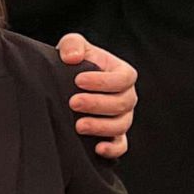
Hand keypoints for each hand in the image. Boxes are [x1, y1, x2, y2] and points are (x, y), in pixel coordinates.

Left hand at [57, 33, 136, 159]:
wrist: (67, 84)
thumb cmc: (74, 63)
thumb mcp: (73, 46)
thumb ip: (73, 44)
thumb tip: (73, 57)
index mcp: (123, 74)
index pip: (123, 79)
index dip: (103, 81)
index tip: (78, 80)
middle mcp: (127, 97)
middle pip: (122, 103)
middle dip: (97, 104)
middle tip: (73, 102)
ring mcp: (123, 117)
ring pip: (121, 125)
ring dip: (100, 127)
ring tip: (78, 125)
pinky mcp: (114, 136)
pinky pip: (121, 146)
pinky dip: (112, 149)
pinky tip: (97, 148)